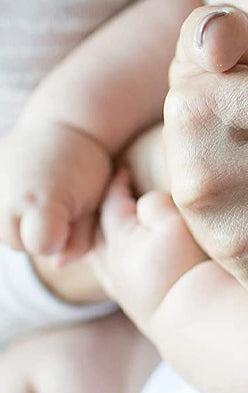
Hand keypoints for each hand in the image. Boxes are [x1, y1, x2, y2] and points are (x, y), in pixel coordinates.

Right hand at [0, 117, 111, 262]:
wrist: (62, 127)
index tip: (71, 215)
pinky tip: (23, 195)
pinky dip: (8, 212)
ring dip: (19, 225)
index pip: (42, 247)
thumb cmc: (84, 169)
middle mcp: (6, 197)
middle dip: (39, 233)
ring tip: (38, 196)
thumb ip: (78, 242)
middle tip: (56, 202)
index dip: (60, 237)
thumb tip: (57, 265)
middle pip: (18, 244)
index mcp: (41, 202)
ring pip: (3, 233)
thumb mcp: (94, 204)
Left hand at [91, 168, 207, 329]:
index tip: (123, 170)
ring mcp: (124, 289)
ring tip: (117, 231)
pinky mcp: (139, 307)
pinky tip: (129, 267)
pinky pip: (117, 279)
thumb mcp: (172, 223)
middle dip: (106, 212)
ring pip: (105, 258)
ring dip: (108, 241)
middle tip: (115, 197)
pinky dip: (118, 265)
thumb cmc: (184, 268)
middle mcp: (114, 266)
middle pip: (100, 232)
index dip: (117, 185)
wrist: (193, 319)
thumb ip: (156, 204)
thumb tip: (149, 203)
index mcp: (119, 241)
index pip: (111, 205)